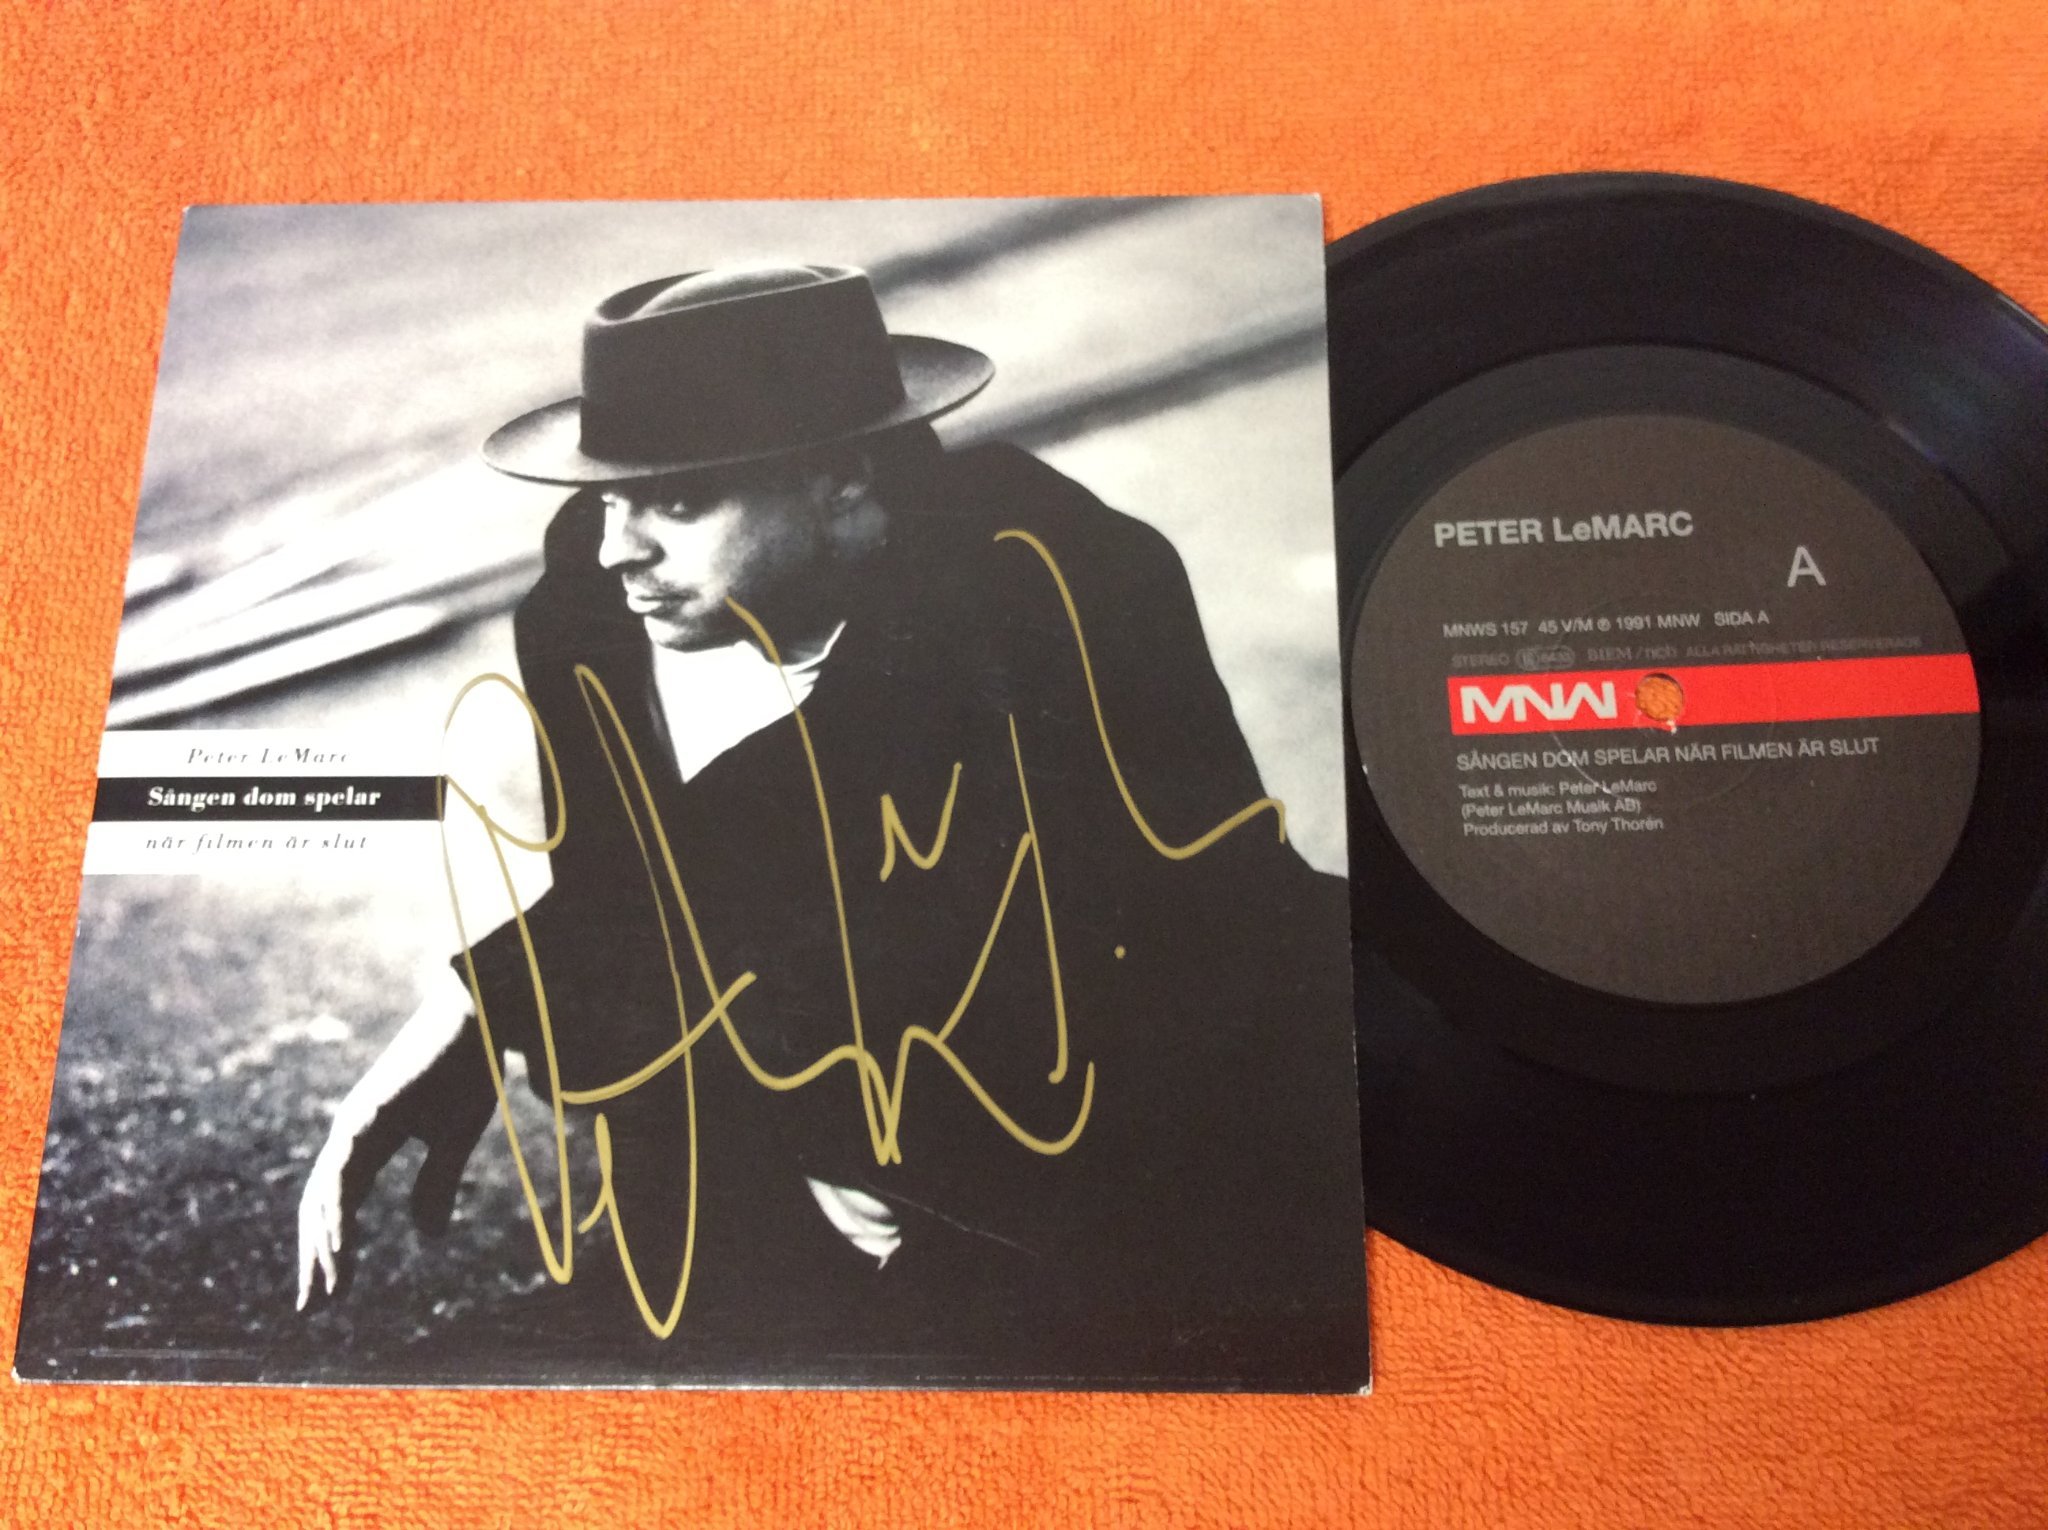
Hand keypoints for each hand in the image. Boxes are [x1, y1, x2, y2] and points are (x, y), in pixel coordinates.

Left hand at [292, 969, 496, 1311]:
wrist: (485, 1015)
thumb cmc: (471, 1068)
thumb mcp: (455, 1141)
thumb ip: (438, 1184)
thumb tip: (425, 1237)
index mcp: (371, 1137)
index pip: (339, 1202)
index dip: (331, 1249)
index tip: (329, 1296)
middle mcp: (353, 1131)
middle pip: (320, 1205)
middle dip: (315, 1259)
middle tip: (310, 1308)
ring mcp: (357, 1120)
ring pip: (326, 1194)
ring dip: (324, 1246)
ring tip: (326, 1290)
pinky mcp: (369, 1113)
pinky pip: (346, 1174)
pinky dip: (340, 1214)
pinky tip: (339, 1248)